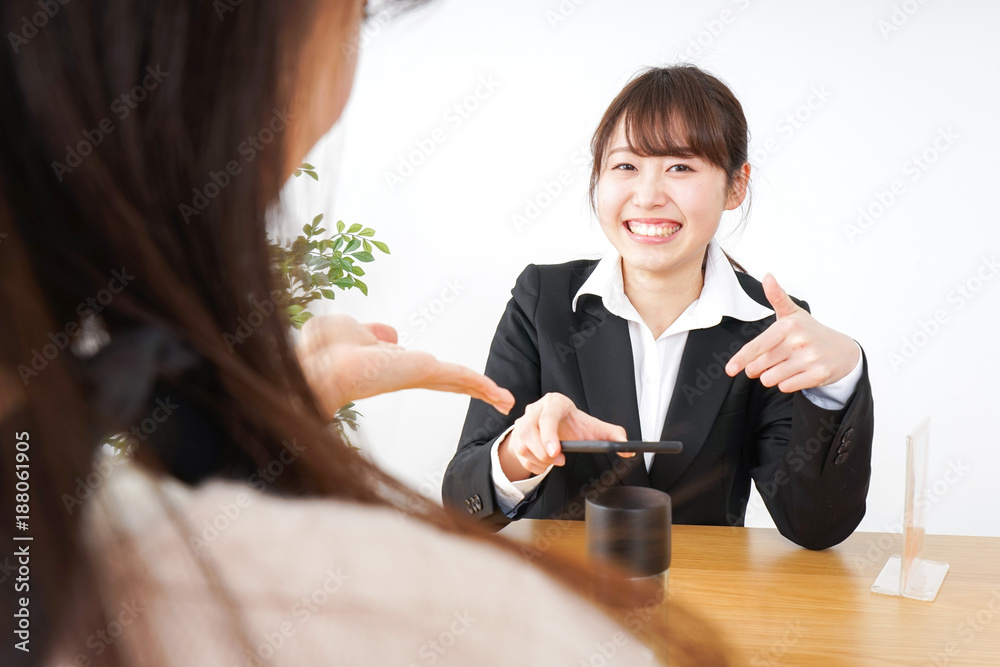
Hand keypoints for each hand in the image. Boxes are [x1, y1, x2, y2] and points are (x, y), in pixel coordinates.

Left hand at [296, 314, 514, 418]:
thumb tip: (389, 335)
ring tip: (507, 401)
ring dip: (484, 391)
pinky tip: (501, 396)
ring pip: (458, 382)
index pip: (427, 373)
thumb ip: (370, 331)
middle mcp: (407, 374)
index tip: (465, 385)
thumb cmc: (323, 349)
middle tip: (499, 400)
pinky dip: (482, 385)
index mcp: (391, 366)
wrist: (318, 365)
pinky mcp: (424, 372)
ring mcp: (417, 375)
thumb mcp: (350, 329)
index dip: (448, 378)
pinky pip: (460, 377)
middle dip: (474, 390)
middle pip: (449, 382)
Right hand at [497, 392, 627, 481]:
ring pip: (522, 444)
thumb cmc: (573, 424)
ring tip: (553, 460)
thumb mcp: (592, 427)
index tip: (556, 451)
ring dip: (538, 459)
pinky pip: (519, 454)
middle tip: (558, 460)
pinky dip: (532, 464)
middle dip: (543, 451)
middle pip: (529, 430)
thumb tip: (627, 446)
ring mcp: (522, 423)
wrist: (555, 425)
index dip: (549, 434)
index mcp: (554, 402)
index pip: (547, 415)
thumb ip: (612, 434)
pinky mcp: (516, 436)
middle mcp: (535, 409)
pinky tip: (544, 463)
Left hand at [725, 274, 859, 392]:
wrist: (843, 351)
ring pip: (771, 379)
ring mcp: (810, 358)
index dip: (741, 359)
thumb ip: (777, 297)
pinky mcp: (819, 375)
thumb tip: (768, 276)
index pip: (757, 346)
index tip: (730, 370)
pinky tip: (796, 374)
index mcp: (788, 325)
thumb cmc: (811, 332)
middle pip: (759, 366)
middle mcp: (799, 341)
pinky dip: (786, 384)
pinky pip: (787, 387)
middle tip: (771, 362)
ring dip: (772, 377)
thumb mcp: (793, 313)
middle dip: (758, 368)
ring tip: (785, 366)